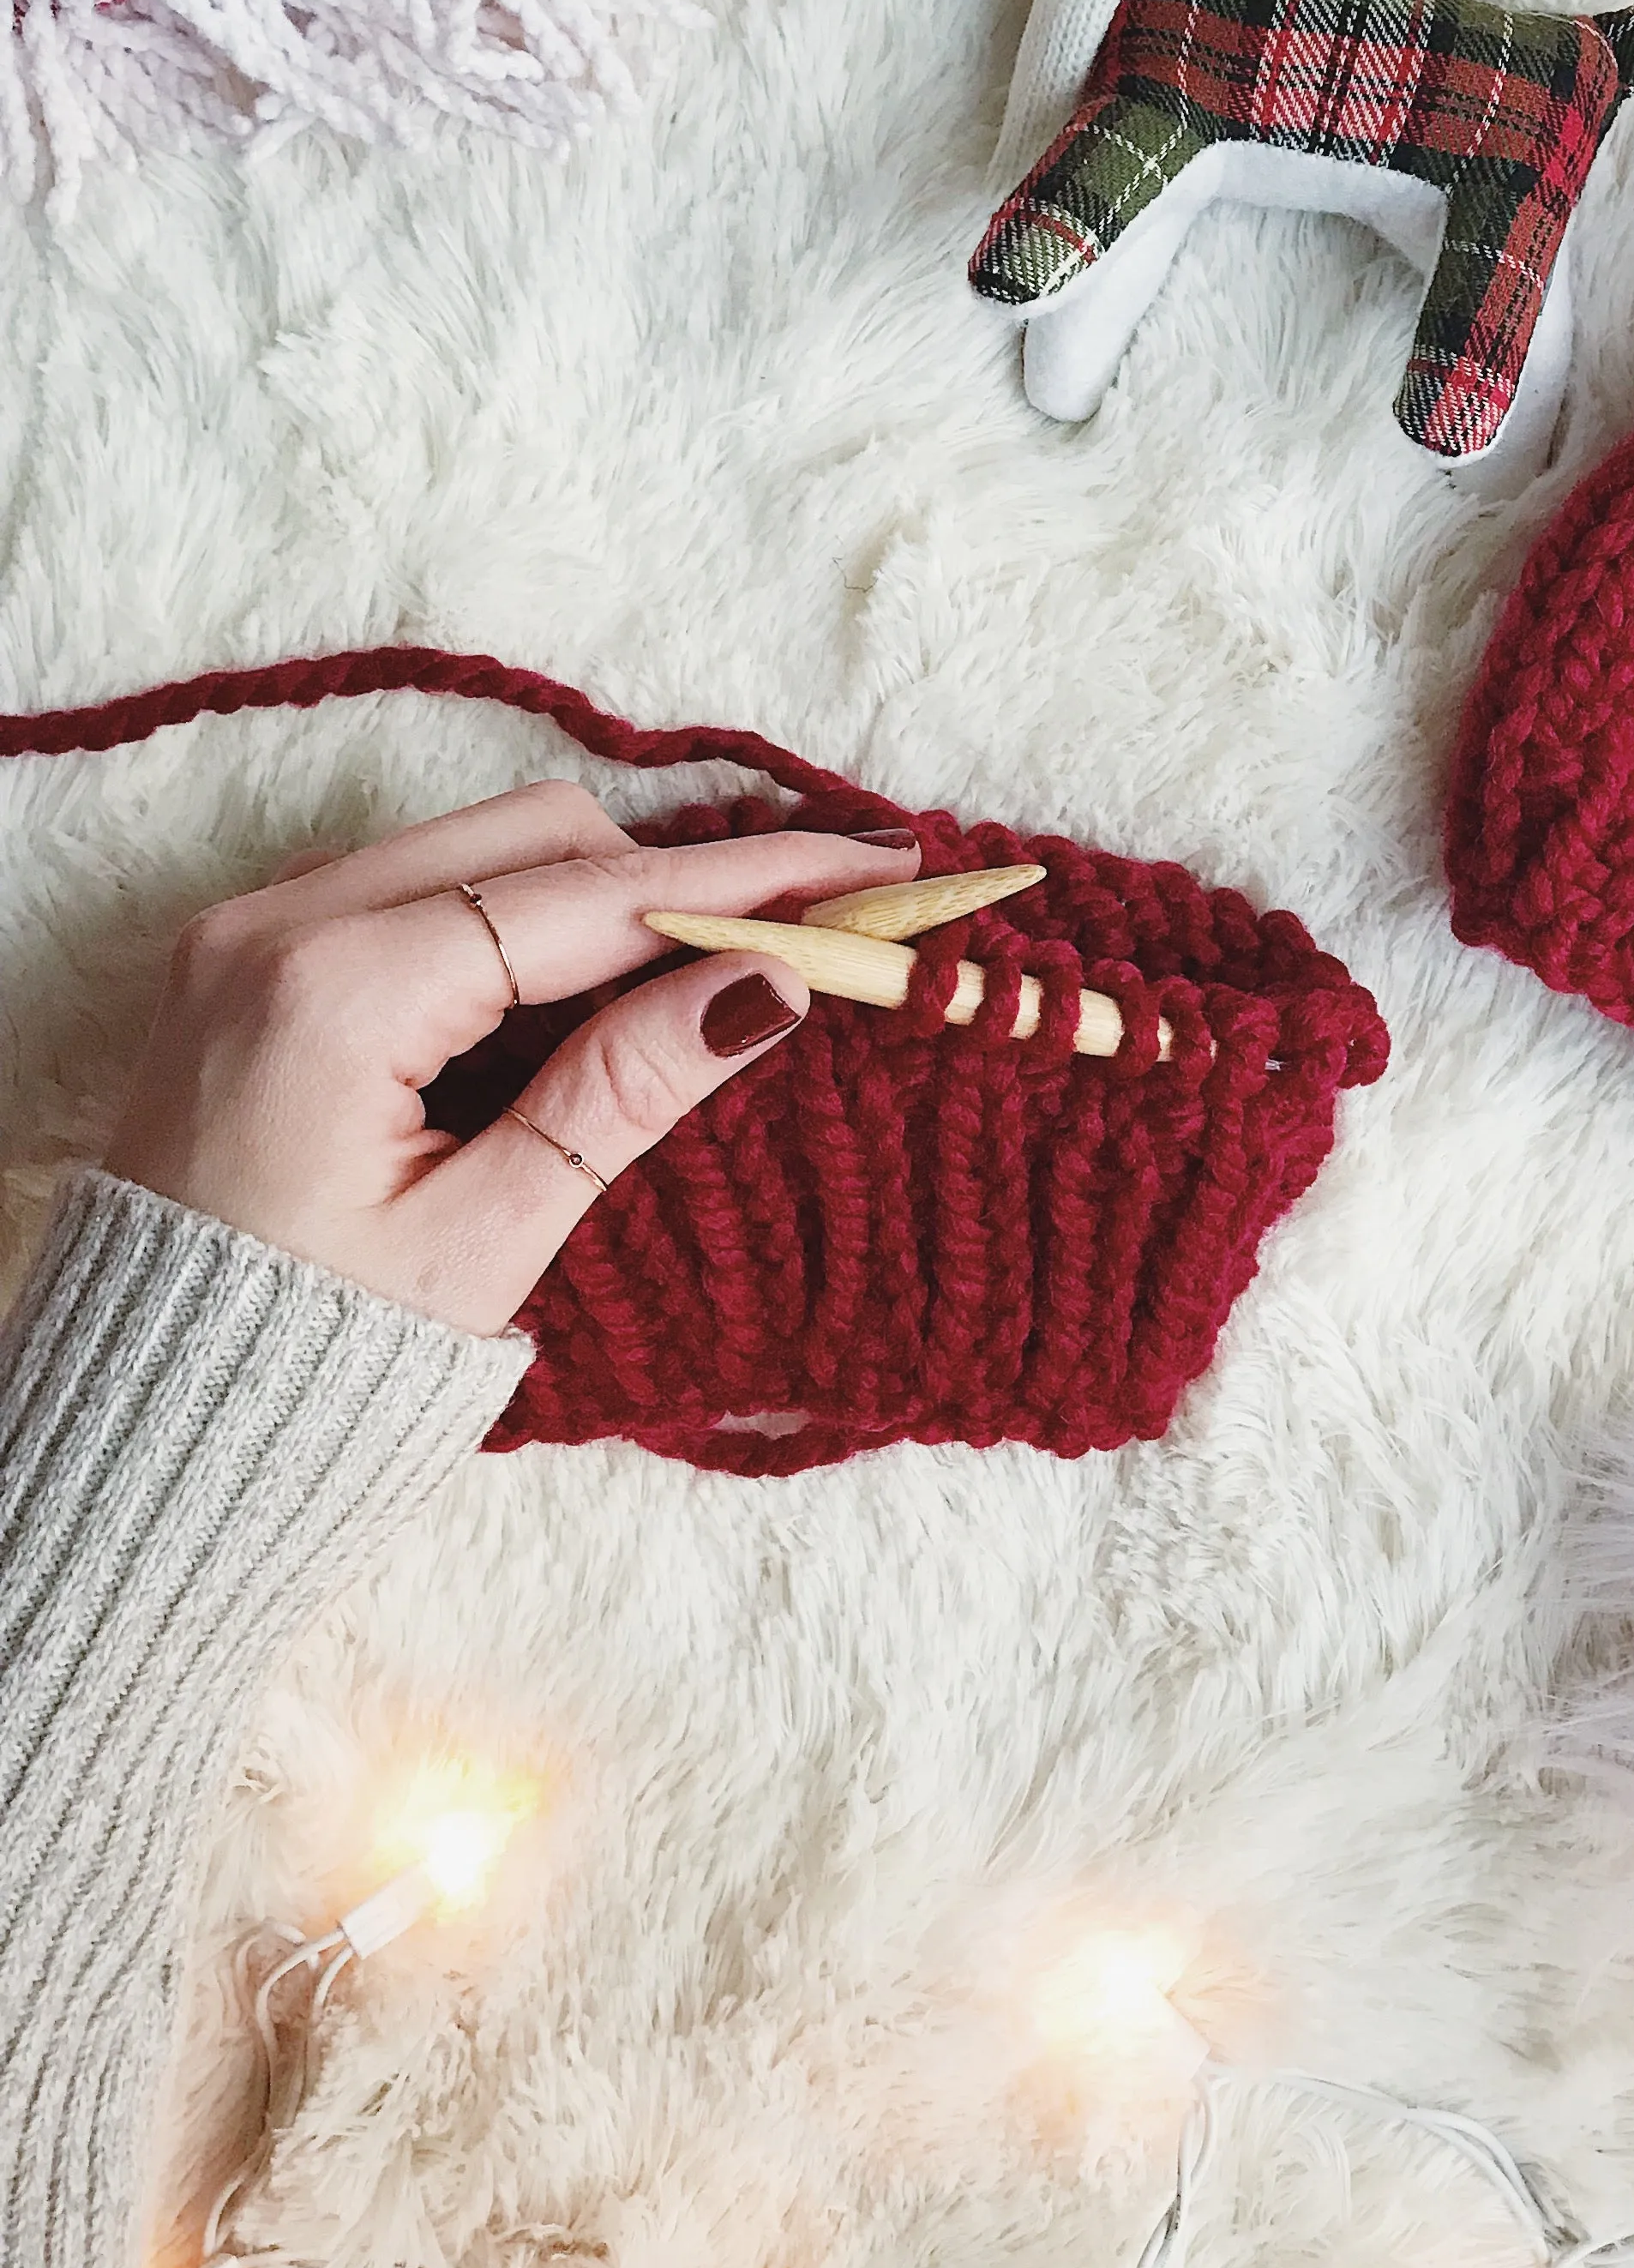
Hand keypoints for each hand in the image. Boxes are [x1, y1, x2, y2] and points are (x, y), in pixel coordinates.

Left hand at [105, 783, 917, 1336]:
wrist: (133, 1431)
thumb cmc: (298, 1366)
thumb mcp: (483, 1242)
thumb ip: (621, 1093)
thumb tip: (767, 983)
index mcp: (333, 990)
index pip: (586, 898)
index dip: (740, 882)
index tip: (867, 864)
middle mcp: (276, 924)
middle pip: (535, 835)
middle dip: (680, 871)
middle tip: (818, 913)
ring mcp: (251, 931)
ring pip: (480, 847)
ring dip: (606, 892)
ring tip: (727, 955)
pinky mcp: (249, 959)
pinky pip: (419, 888)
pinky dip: (522, 919)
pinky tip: (603, 983)